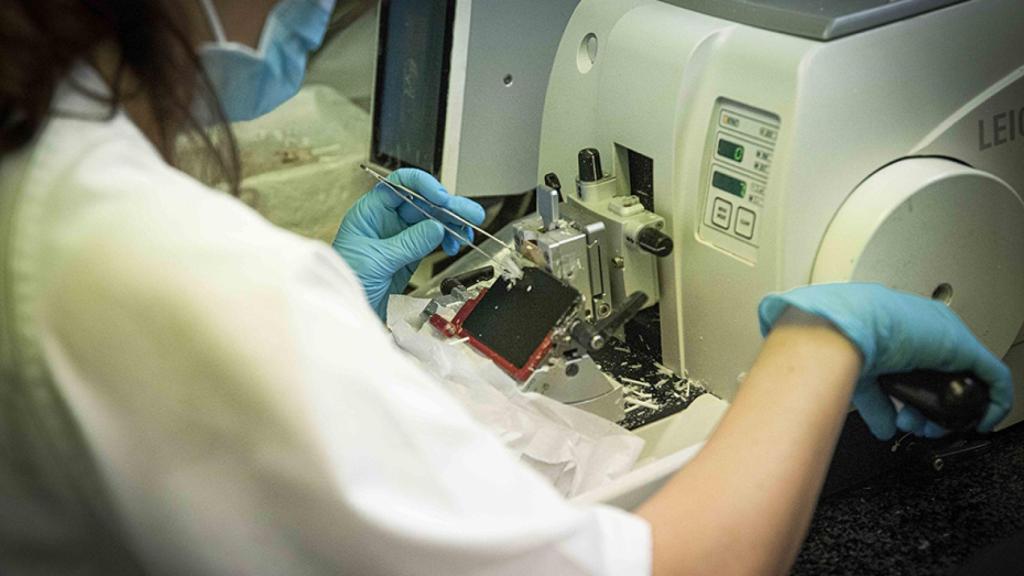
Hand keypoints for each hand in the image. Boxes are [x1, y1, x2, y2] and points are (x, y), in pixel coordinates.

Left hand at [333, 168, 484, 318]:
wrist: (345, 311)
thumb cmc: (346, 281)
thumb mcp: (376, 260)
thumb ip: (408, 243)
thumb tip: (435, 227)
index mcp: (370, 212)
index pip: (399, 185)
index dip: (422, 186)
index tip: (441, 197)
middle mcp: (386, 221)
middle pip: (422, 202)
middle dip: (447, 206)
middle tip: (469, 213)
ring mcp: (399, 237)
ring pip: (432, 220)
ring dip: (452, 223)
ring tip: (467, 231)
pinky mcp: (410, 255)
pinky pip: (433, 240)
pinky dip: (447, 239)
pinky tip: (454, 243)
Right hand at [758, 283, 1012, 439]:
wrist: (840, 327)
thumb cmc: (835, 338)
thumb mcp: (857, 375)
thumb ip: (874, 401)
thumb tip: (882, 425)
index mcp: (894, 328)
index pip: (919, 363)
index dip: (916, 394)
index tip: (909, 414)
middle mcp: (921, 329)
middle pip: (941, 374)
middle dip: (931, 407)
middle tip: (918, 424)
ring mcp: (943, 337)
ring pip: (961, 379)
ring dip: (949, 411)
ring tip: (929, 426)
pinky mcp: (962, 347)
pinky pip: (992, 377)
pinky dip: (993, 402)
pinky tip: (983, 420)